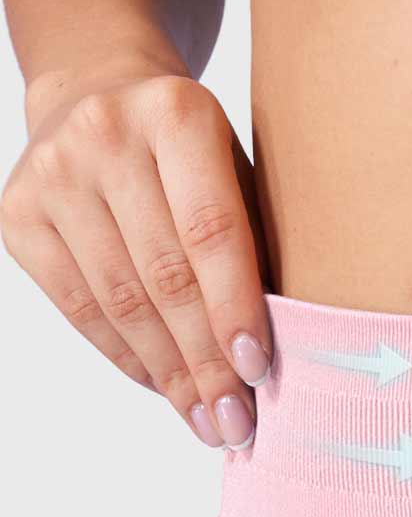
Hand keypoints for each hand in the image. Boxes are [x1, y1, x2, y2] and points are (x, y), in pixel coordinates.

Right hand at [1, 59, 272, 447]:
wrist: (96, 93)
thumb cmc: (192, 155)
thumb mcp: (238, 172)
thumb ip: (258, 245)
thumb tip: (281, 356)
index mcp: (176, 114)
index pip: (210, 231)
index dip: (234, 309)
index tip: (259, 373)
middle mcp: (106, 134)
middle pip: (165, 277)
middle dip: (207, 363)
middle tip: (239, 423)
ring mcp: (53, 173)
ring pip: (121, 302)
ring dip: (171, 377)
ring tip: (209, 422)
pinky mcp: (18, 214)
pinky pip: (80, 309)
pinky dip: (129, 359)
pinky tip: (166, 389)